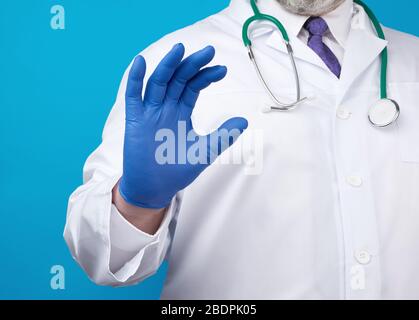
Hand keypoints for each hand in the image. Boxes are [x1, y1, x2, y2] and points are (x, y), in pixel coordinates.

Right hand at [119, 43, 247, 208]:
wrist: (155, 188)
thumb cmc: (177, 170)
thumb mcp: (205, 151)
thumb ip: (223, 135)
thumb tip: (244, 120)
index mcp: (181, 111)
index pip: (194, 86)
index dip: (206, 76)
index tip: (222, 69)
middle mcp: (166, 107)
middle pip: (178, 79)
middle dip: (192, 64)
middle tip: (209, 51)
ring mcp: (149, 112)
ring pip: (158, 82)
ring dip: (167, 65)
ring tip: (180, 49)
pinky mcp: (135, 120)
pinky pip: (133, 96)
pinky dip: (135, 79)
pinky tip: (141, 62)